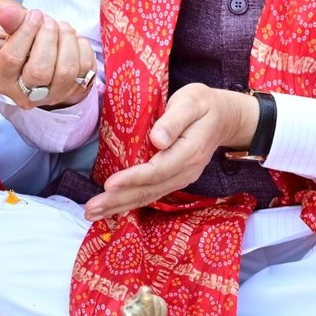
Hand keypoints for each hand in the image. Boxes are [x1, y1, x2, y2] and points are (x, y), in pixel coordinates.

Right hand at [0, 5, 96, 109]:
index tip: (33, 15)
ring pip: (66, 70)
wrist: (44, 62)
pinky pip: (86, 67)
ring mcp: (55, 95)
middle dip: (47, 38)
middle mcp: (27, 95)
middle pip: (40, 70)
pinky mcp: (77, 90)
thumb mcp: (13, 35)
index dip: (25, 33)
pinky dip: (81, 46)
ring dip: (66, 40)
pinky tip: (72, 39)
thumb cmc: (25, 47)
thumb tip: (8, 13)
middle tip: (48, 21)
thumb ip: (12, 23)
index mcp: (4, 81)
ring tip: (61, 26)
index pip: (12, 59)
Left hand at [85, 84, 256, 219]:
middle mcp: (184, 172)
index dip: (132, 179)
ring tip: (93, 213)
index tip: (109, 184)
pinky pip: (150, 194)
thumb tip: (157, 139)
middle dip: (117, 201)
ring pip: (147, 196)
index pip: (156, 170)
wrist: (224, 118)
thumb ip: (174, 120)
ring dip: (119, 206)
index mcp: (188, 153)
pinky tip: (111, 208)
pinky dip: (129, 202)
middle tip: (90, 209)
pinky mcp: (173, 179)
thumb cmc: (204, 105)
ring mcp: (180, 178)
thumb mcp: (192, 102)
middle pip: (148, 190)